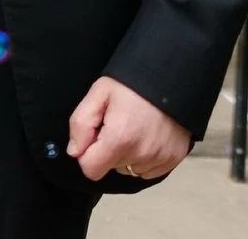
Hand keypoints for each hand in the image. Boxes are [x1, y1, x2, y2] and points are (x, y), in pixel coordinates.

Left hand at [67, 76, 190, 181]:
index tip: (95, 135)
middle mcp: (141, 155)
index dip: (87, 153)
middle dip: (108, 150)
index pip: (91, 170)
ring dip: (126, 154)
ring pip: (129, 169)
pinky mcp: (172, 160)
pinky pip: (148, 170)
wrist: (170, 76)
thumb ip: (81, 123)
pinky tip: (146, 135)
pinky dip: (143, 157)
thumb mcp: (99, 93)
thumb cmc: (132, 83)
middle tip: (117, 123)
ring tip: (133, 127)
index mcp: (119, 139)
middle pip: (111, 167)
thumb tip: (75, 152)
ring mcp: (160, 160)